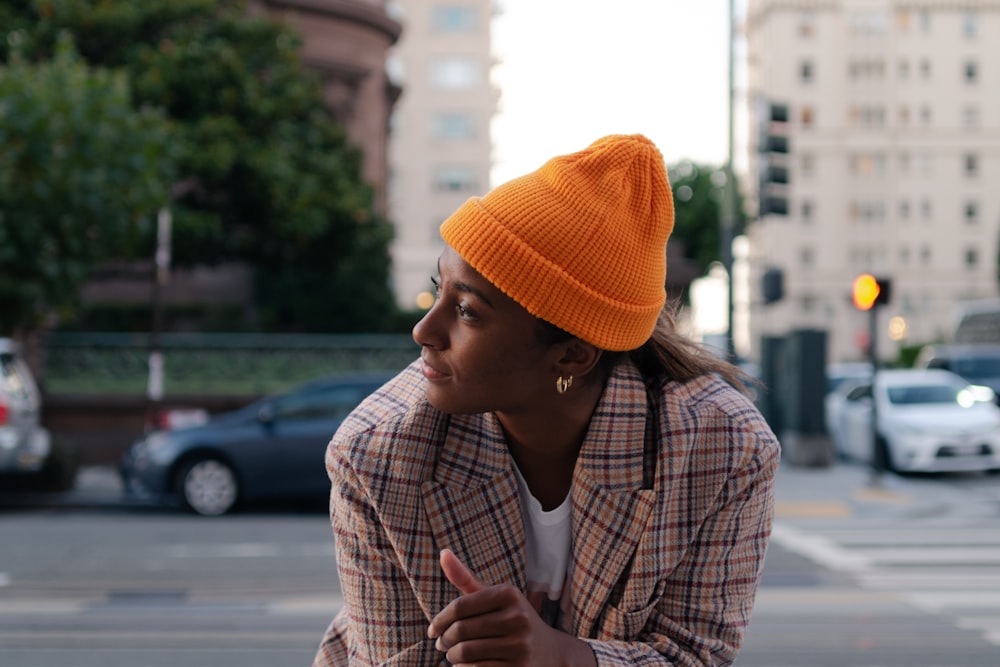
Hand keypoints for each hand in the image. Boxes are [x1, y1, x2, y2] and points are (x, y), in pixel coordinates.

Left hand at [428, 549, 594, 666]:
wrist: (551, 653)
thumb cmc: (512, 620)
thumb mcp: (494, 598)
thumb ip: (466, 578)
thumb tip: (443, 553)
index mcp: (509, 594)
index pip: (460, 606)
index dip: (440, 620)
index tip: (432, 631)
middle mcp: (518, 617)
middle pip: (461, 630)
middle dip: (445, 640)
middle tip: (442, 645)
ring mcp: (521, 644)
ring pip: (466, 652)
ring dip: (452, 656)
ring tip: (452, 655)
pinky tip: (465, 666)